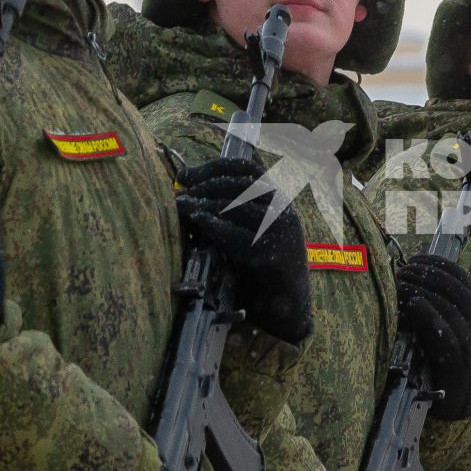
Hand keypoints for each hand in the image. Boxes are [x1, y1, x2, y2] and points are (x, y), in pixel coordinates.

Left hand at [177, 156, 311, 341]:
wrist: (288, 304)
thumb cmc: (261, 265)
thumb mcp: (250, 229)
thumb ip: (231, 209)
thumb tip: (187, 189)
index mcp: (278, 200)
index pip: (248, 169)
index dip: (215, 166)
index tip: (187, 174)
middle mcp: (283, 211)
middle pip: (242, 184)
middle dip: (206, 185)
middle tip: (181, 194)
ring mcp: (280, 233)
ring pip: (240, 207)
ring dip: (206, 204)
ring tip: (183, 207)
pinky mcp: (271, 257)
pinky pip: (239, 236)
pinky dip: (216, 226)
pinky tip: (199, 222)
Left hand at [396, 253, 470, 420]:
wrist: (460, 407)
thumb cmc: (446, 365)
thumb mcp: (446, 330)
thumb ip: (437, 306)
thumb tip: (409, 277)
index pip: (458, 275)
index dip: (433, 263)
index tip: (411, 259)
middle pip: (452, 286)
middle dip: (423, 275)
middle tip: (398, 273)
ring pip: (449, 305)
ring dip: (420, 291)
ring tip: (398, 286)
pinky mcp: (461, 363)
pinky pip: (447, 334)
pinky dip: (429, 316)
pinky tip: (413, 306)